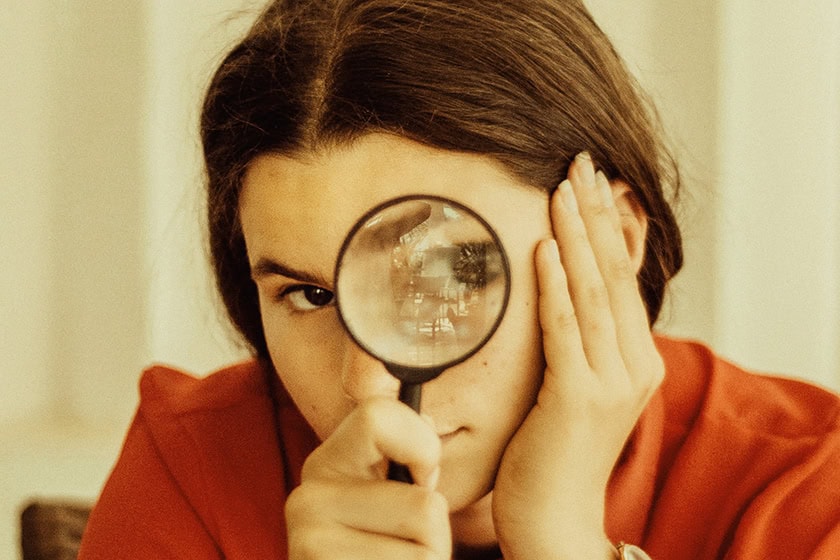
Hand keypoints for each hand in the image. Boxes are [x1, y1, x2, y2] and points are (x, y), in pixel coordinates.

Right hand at [285, 398, 451, 558]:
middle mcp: (306, 499)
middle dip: (436, 535)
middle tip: (404, 549)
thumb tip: (433, 423)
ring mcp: (309, 546)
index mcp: (326, 464)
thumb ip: (407, 456)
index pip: (379, 415)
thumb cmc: (380, 551)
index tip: (422, 480)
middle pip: (424, 506)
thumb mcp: (388, 497)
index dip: (422, 446)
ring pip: (428, 551)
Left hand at [492, 153, 663, 558]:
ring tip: (562, 189)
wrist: (554, 518)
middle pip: (614, 275)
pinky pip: (566, 328)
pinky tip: (542, 248)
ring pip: (594, 293)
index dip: (608, 228)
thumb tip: (563, 292)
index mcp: (638, 361)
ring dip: (576, 236)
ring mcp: (612, 382)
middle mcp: (635, 366)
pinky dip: (555, 285)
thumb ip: (583, 344)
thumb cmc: (554, 452)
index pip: (623, 281)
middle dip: (596, 216)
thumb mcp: (578, 389)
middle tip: (580, 164)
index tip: (592, 185)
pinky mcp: (578, 398)